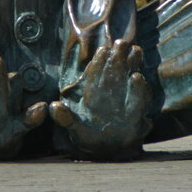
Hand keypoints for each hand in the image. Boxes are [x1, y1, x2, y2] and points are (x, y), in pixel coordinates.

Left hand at [51, 39, 151, 159]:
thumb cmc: (88, 136)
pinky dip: (138, 91)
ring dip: (132, 65)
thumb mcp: (74, 129)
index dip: (99, 63)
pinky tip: (137, 78)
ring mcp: (124, 100)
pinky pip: (137, 100)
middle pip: (115, 72)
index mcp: (93, 94)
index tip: (102, 49)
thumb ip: (65, 119)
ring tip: (136, 51)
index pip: (95, 76)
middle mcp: (109, 94)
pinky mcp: (135, 113)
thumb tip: (53, 106)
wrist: (106, 150)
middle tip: (122, 42)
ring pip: (128, 80)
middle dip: (118, 58)